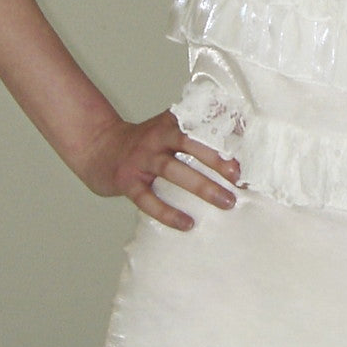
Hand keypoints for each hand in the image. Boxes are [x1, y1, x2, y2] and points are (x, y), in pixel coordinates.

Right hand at [77, 109, 239, 230]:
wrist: (98, 148)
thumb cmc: (143, 143)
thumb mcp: (166, 128)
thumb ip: (195, 131)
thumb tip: (238, 136)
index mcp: (169, 123)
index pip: (199, 122)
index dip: (223, 130)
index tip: (247, 143)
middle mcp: (156, 138)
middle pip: (188, 143)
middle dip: (216, 159)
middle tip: (239, 176)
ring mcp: (140, 159)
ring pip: (173, 170)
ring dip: (202, 186)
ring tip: (226, 202)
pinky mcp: (127, 181)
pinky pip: (148, 199)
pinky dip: (168, 212)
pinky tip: (188, 224)